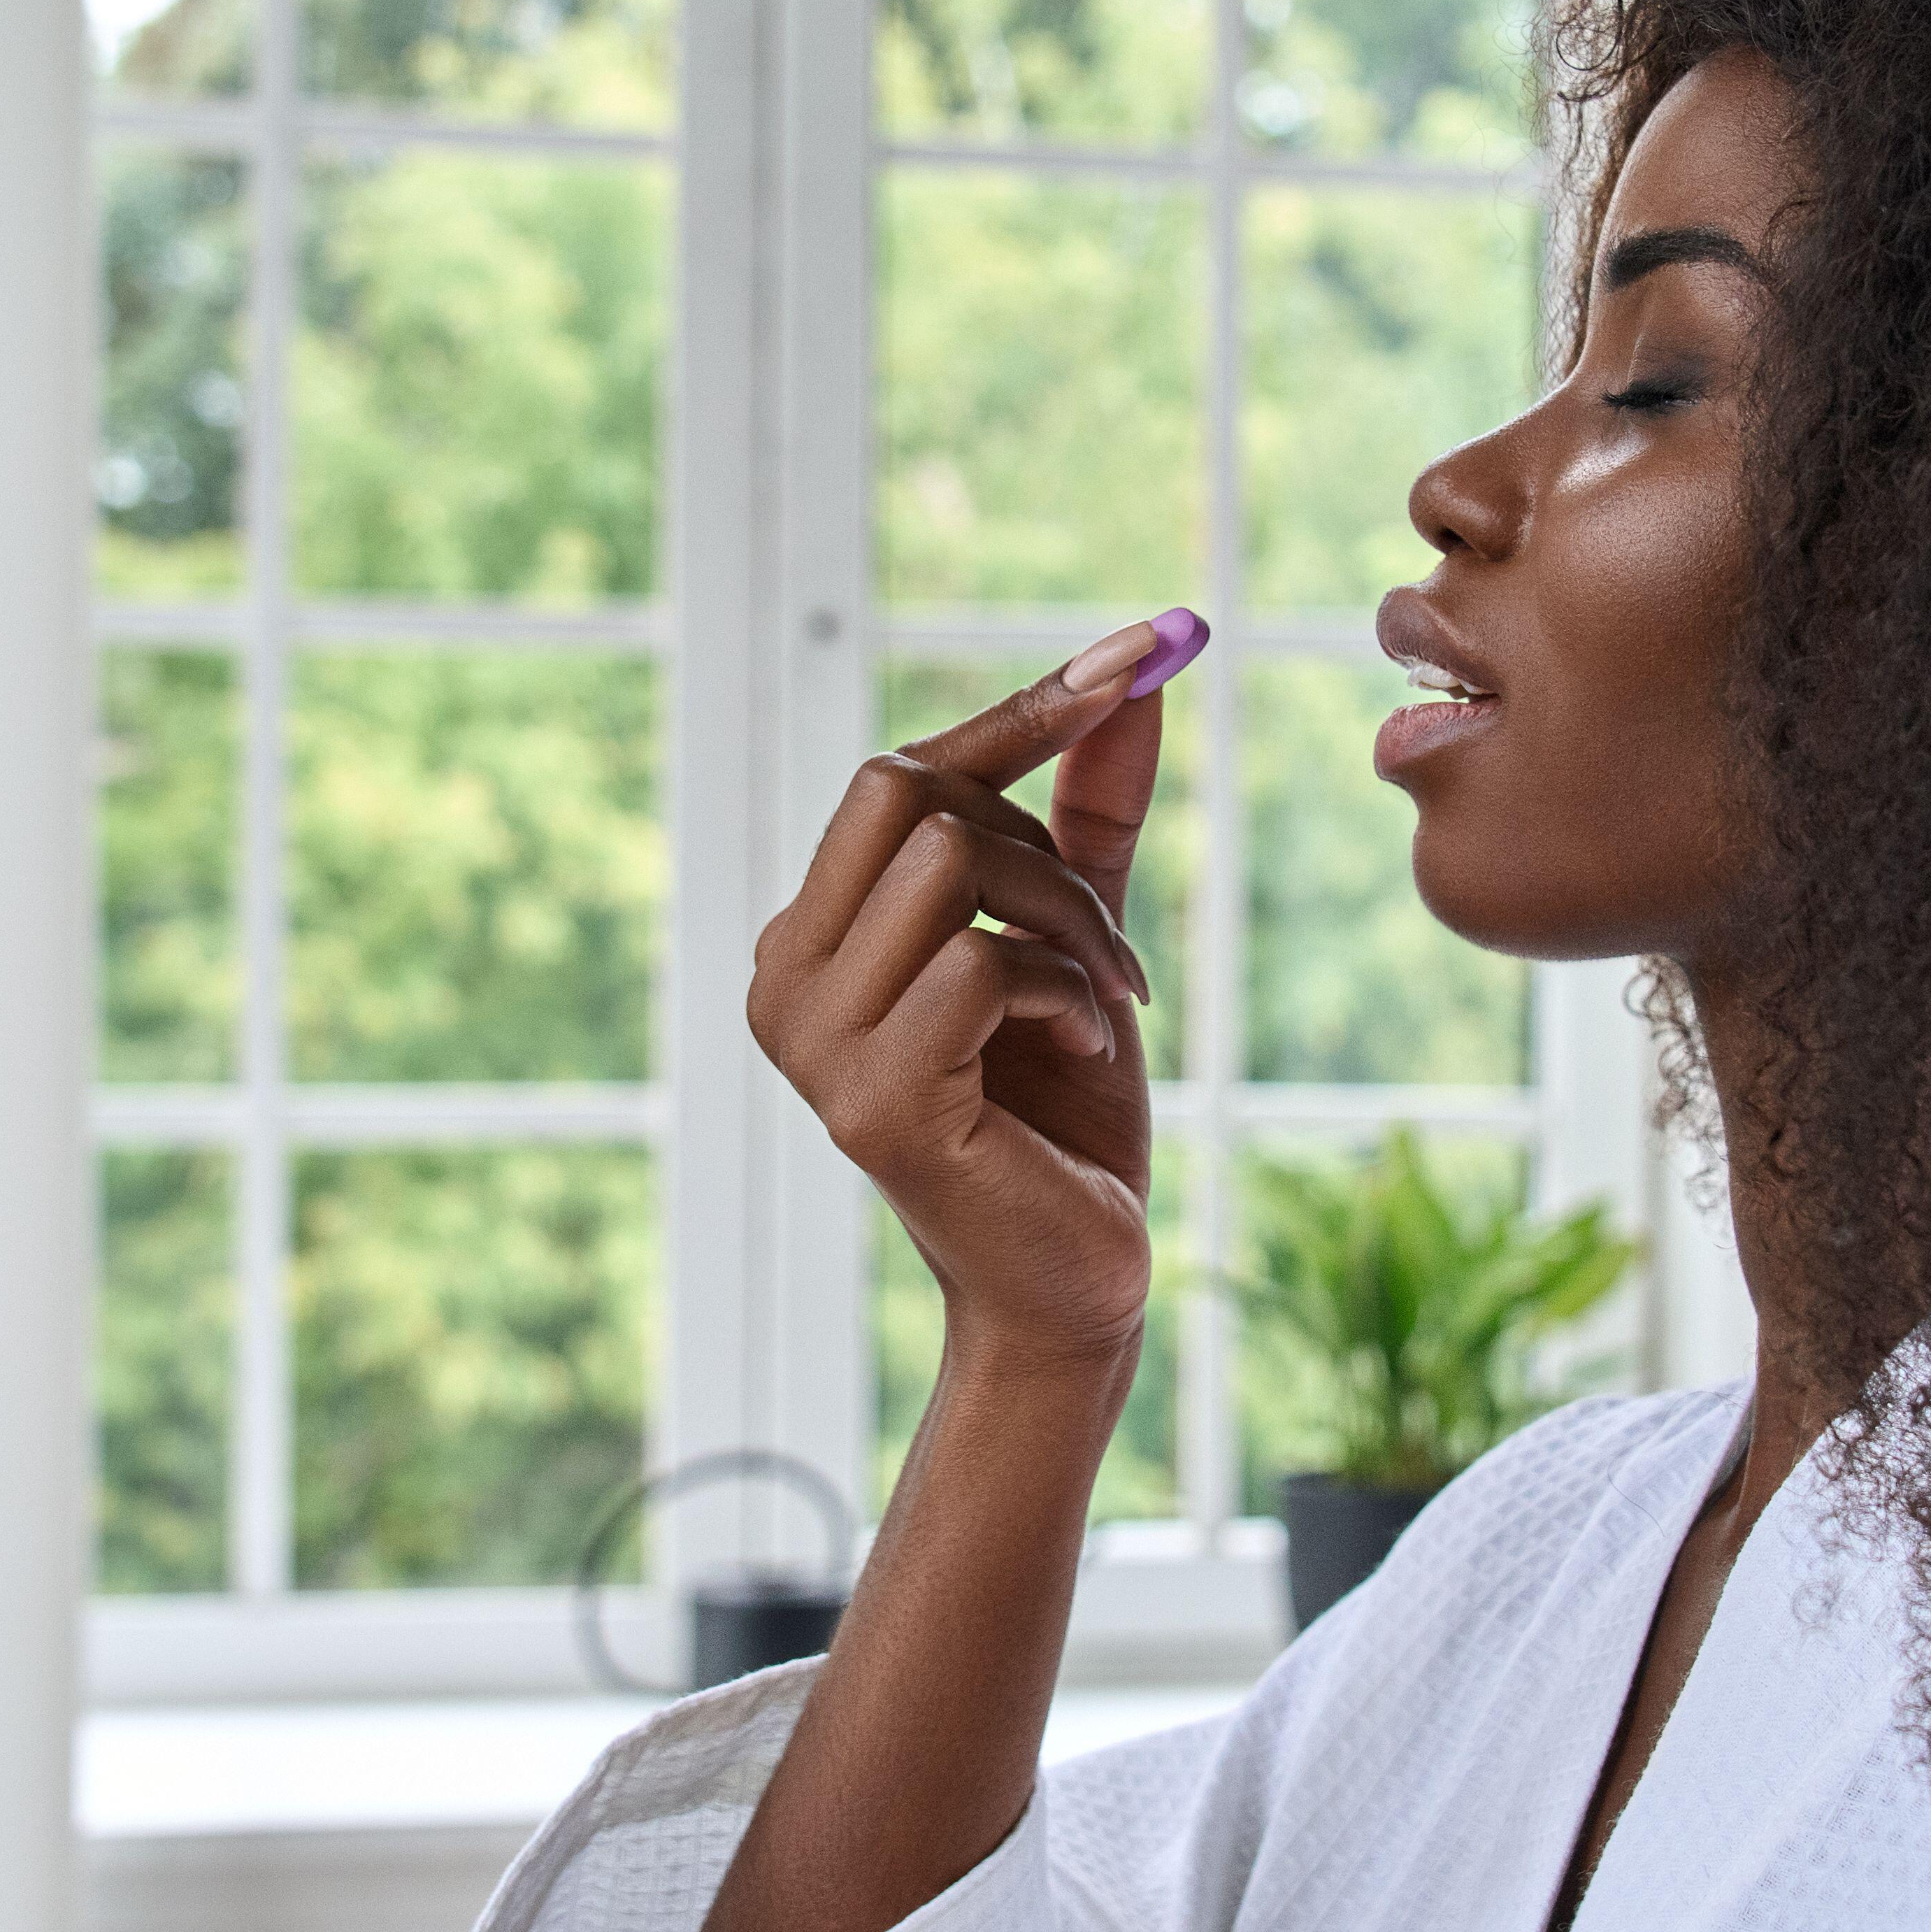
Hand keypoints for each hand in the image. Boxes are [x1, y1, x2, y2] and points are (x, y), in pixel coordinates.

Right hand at [748, 620, 1172, 1374]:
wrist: (1076, 1284)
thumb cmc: (1067, 1119)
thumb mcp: (1079, 940)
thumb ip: (1090, 817)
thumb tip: (1140, 674)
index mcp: (813, 935)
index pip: (901, 773)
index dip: (1024, 709)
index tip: (1148, 647)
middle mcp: (782, 977)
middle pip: (913, 794)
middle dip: (1041, 847)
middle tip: (1107, 945)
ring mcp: (812, 1041)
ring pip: (954, 863)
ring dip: (1070, 923)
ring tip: (1106, 1001)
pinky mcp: (869, 1100)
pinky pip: (984, 965)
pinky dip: (1067, 992)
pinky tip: (1086, 1053)